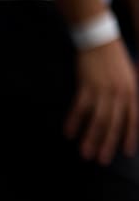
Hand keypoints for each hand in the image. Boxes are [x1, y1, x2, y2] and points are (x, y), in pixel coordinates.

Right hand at [65, 38, 138, 163]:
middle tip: (101, 160)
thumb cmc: (113, 58)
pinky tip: (69, 133)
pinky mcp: (87, 85)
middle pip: (114, 123)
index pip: (133, 118)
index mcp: (132, 90)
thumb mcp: (128, 75)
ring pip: (98, 119)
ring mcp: (103, 89)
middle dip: (107, 143)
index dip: (129, 136)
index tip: (125, 153)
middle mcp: (119, 92)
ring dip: (90, 138)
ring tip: (84, 153)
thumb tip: (127, 112)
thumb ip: (129, 93)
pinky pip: (80, 108)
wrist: (100, 39)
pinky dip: (74, 121)